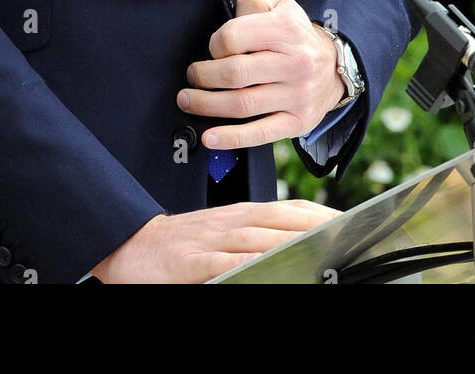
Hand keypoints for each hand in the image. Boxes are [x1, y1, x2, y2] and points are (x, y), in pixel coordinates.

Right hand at [89, 198, 338, 282]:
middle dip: (315, 224)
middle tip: (345, 230)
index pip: (285, 208)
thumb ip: (250, 236)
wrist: (129, 245)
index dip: (316, 212)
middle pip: (279, 219)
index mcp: (237, 214)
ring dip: (292, 240)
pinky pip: (227, 262)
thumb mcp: (219, 233)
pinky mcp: (195, 261)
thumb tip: (290, 243)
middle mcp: (229, 222)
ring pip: (259, 237)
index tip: (345, 219)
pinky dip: (250, 263)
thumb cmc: (177, 245)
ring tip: (322, 246)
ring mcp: (212, 240)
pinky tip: (269, 267)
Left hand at [178, 0, 345, 149]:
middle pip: (235, 74)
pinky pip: (260, 133)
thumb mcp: (277, 2)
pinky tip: (209, 138)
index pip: (233, 38)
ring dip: (207, 105)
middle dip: (204, 77)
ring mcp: (298, 95)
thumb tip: (230, 25)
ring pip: (242, 104)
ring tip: (188, 101)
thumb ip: (251, 1)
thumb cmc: (293, 33)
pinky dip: (231, 138)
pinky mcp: (298, 121)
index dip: (214, 45)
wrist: (334, 65)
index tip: (213, 49)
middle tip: (192, 76)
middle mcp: (295, 62)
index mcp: (285, 29)